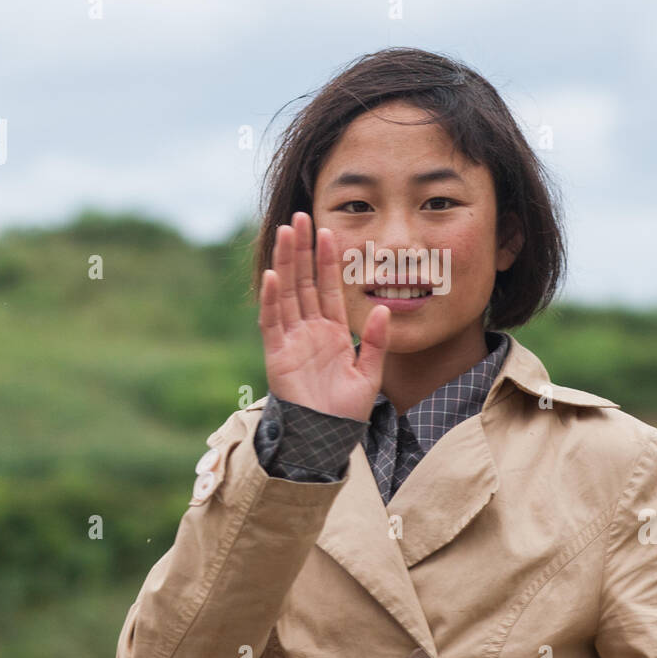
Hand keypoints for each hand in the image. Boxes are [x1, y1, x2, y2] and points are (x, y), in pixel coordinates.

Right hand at [258, 211, 389, 421]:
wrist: (325, 440)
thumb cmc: (346, 411)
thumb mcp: (369, 374)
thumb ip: (376, 342)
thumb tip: (384, 308)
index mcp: (333, 331)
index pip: (329, 287)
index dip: (327, 260)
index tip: (327, 231)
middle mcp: (310, 330)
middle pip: (304, 281)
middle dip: (302, 249)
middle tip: (301, 217)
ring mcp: (291, 340)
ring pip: (287, 293)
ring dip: (285, 263)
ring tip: (285, 232)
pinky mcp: (277, 355)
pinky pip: (272, 322)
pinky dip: (272, 299)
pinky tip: (273, 275)